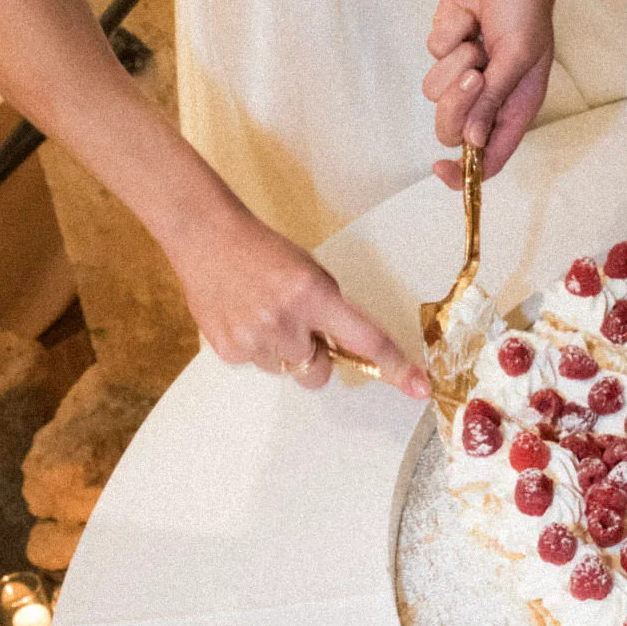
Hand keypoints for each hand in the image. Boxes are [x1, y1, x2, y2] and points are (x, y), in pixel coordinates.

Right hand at [168, 202, 429, 396]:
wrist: (207, 238)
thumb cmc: (264, 252)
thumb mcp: (312, 272)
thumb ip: (334, 311)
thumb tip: (352, 346)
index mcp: (315, 296)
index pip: (366, 340)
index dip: (395, 367)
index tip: (419, 387)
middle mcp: (286, 323)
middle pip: (322, 373)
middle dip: (317, 357)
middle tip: (300, 327)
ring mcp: (255, 341)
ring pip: (288, 371)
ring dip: (284, 352)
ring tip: (264, 314)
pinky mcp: (229, 351)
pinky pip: (258, 366)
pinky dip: (257, 349)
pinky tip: (245, 318)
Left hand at [423, 0, 556, 188]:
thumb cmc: (526, 4)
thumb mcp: (517, 55)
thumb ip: (494, 101)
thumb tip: (473, 142)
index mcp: (515, 106)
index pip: (489, 157)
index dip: (466, 174)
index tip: (444, 169)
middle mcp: (489, 96)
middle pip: (453, 130)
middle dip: (457, 104)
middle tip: (475, 74)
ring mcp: (464, 72)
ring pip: (436, 94)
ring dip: (455, 63)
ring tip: (477, 39)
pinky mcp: (446, 47)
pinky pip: (432, 56)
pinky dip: (450, 34)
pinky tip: (468, 17)